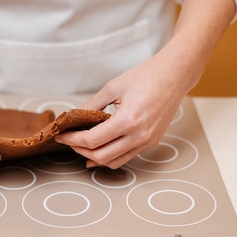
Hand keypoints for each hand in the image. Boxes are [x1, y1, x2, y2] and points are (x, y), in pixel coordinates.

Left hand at [55, 46, 190, 168]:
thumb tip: (75, 117)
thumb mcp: (113, 87)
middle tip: (69, 141)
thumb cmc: (147, 76)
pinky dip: (110, 157)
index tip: (61, 136)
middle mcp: (139, 135)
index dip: (72, 140)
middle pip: (100, 155)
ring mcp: (147, 141)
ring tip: (81, 148)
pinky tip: (99, 152)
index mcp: (128, 120)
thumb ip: (92, 105)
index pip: (92, 140)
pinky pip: (126, 157)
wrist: (174, 76)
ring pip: (113, 161)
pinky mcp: (151, 141)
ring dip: (94, 157)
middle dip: (80, 150)